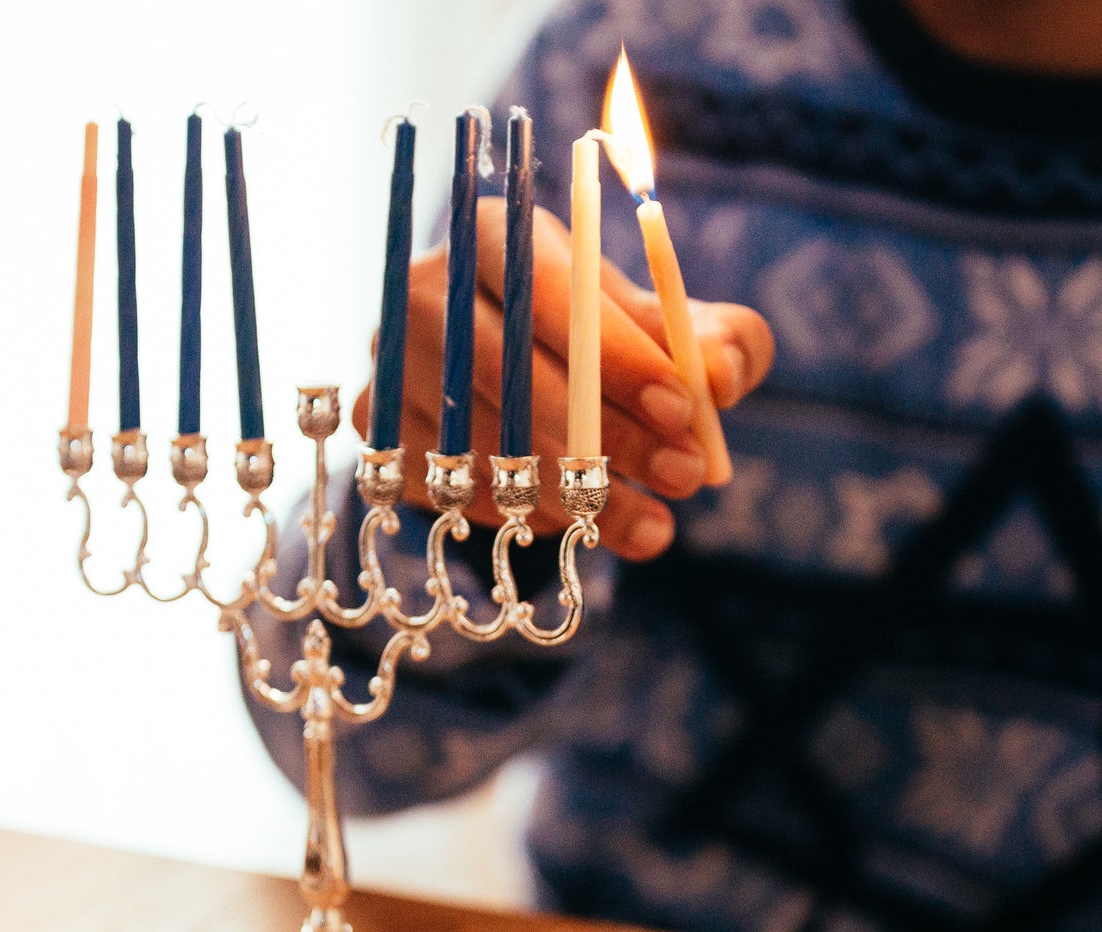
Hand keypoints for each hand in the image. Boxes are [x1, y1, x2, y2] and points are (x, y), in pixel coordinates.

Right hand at [351, 198, 773, 561]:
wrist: (523, 374)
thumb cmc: (603, 340)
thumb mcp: (666, 327)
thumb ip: (715, 338)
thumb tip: (723, 372)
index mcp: (497, 233)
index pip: (550, 290)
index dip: (617, 355)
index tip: (682, 410)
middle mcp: (427, 290)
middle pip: (511, 372)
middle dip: (608, 435)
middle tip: (683, 477)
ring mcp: (391, 360)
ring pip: (483, 441)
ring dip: (578, 493)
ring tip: (654, 527)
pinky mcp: (378, 429)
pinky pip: (452, 486)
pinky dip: (523, 513)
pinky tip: (580, 522)